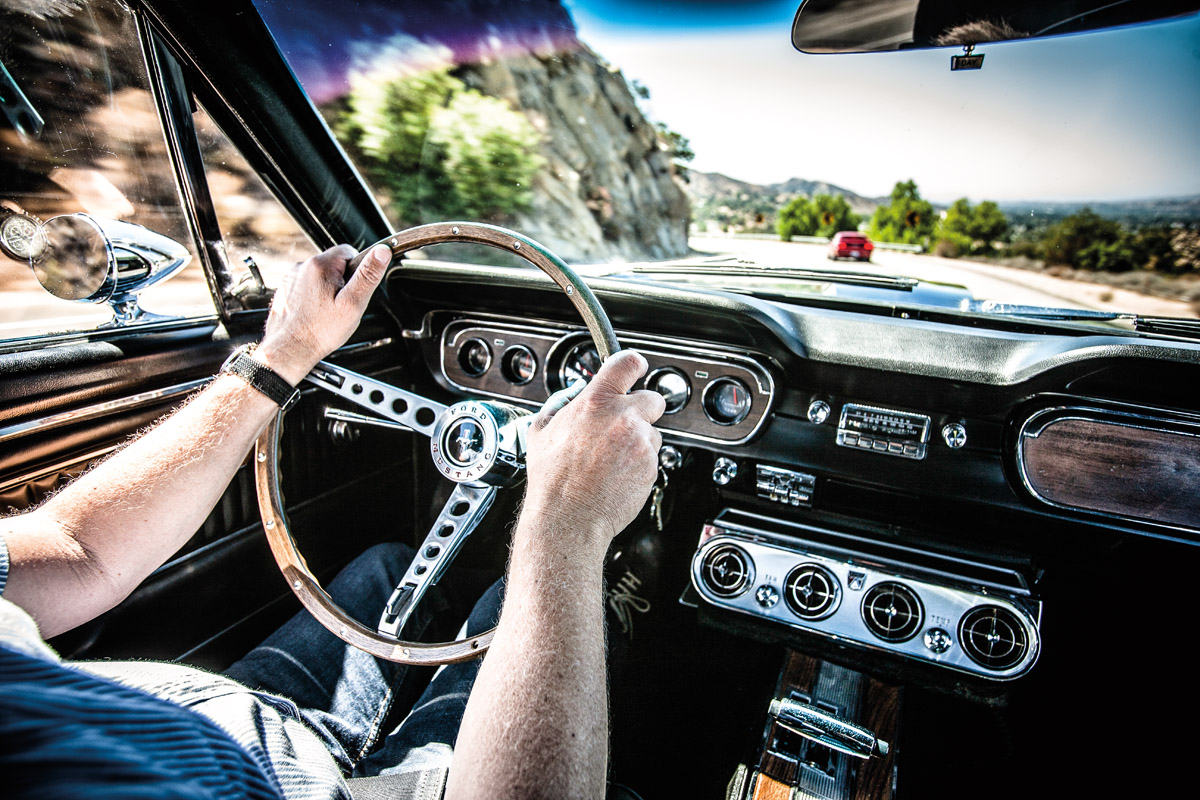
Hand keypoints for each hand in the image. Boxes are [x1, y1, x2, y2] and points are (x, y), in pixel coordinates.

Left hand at [254, 244, 389, 383]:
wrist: (290, 349)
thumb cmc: (320, 330)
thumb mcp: (353, 303)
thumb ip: (368, 275)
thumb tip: (382, 252)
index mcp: (321, 265)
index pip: (349, 251)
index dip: (357, 271)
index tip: (353, 289)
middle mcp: (303, 266)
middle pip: (335, 264)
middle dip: (343, 282)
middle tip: (341, 304)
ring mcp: (292, 277)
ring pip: (321, 275)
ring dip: (328, 289)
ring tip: (327, 311)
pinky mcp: (286, 288)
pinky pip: (308, 285)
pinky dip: (314, 296)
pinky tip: (315, 312)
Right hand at [521, 350, 665, 556]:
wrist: (569, 517)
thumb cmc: (553, 480)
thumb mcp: (541, 432)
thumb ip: (559, 405)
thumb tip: (571, 396)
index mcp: (596, 402)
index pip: (628, 363)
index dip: (634, 364)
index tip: (635, 368)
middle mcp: (623, 418)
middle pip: (653, 398)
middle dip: (643, 408)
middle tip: (625, 423)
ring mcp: (640, 443)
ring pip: (651, 432)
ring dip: (638, 441)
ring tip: (611, 459)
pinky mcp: (651, 466)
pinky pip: (651, 457)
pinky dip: (639, 464)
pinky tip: (617, 474)